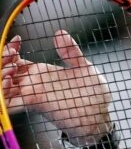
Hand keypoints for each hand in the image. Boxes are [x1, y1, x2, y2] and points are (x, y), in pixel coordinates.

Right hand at [2, 30, 111, 145]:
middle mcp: (33, 83)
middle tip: (11, 55)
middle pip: (5, 71)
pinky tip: (7, 85)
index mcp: (41, 73)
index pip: (15, 59)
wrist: (102, 115)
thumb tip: (60, 33)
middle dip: (3, 61)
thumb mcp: (84, 68)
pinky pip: (12, 103)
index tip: (18, 40)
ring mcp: (33, 95)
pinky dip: (4, 95)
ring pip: (5, 86)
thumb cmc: (94, 94)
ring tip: (9, 71)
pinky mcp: (37, 105)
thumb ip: (72, 52)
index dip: (10, 49)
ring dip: (1, 77)